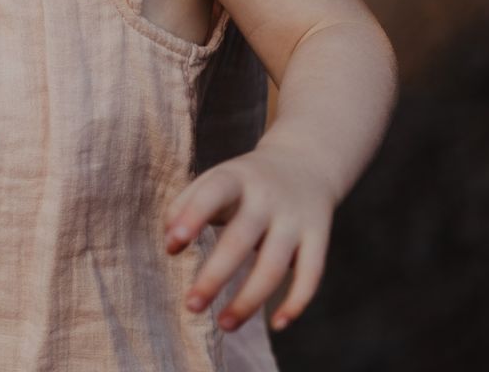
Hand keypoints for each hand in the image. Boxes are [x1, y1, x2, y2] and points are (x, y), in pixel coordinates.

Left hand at [163, 143, 335, 332]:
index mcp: (235, 177)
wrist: (305, 163)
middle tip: (191, 306)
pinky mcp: (318, 237)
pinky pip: (311, 275)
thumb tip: (170, 245)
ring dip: (249, 300)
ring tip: (224, 325)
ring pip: (274, 266)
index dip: (193, 217)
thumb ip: (184, 204)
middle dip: (215, 276)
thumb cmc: (243, 181)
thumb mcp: (215, 179)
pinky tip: (277, 324)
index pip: (212, 194)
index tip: (174, 244)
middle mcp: (267, 197)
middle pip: (240, 239)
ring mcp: (295, 219)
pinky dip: (296, 302)